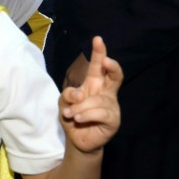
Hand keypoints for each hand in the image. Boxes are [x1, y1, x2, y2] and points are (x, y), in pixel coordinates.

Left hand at [59, 36, 122, 153]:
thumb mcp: (64, 103)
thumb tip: (79, 94)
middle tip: (106, 61)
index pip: (98, 66)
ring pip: (96, 100)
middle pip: (115, 76)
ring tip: (71, 114)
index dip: (99, 52)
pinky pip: (99, 113)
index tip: (97, 39)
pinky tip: (78, 119)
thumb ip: (68, 95)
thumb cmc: (72, 116)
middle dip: (112, 66)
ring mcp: (112, 106)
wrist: (77, 139)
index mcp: (94, 84)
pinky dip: (85, 115)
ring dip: (79, 107)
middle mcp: (106, 92)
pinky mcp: (114, 120)